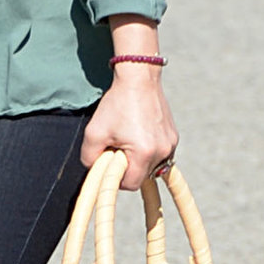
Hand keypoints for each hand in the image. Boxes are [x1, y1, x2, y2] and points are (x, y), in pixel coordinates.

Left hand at [81, 66, 177, 189]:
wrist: (139, 79)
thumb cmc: (116, 104)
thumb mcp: (93, 133)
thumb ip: (89, 158)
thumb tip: (95, 170)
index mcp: (144, 153)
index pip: (131, 184)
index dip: (117, 178)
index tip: (110, 162)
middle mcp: (163, 151)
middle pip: (143, 176)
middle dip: (128, 167)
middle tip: (117, 147)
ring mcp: (171, 144)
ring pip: (152, 166)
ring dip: (139, 160)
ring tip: (128, 139)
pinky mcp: (174, 137)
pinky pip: (159, 154)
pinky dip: (148, 151)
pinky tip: (139, 134)